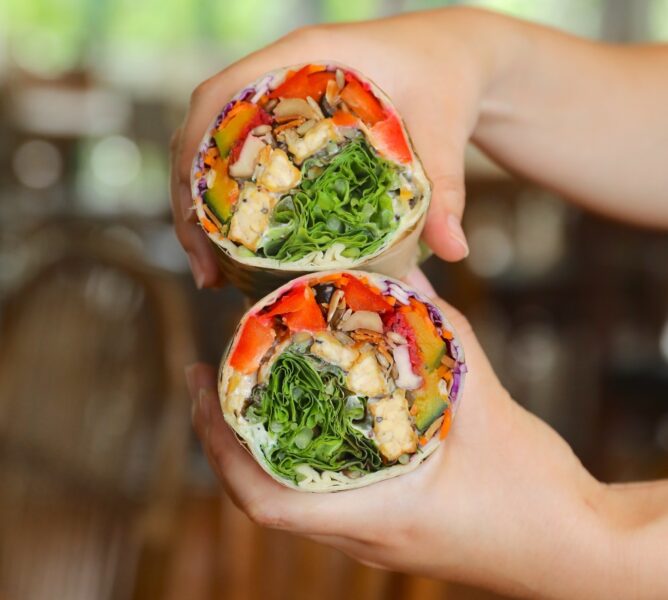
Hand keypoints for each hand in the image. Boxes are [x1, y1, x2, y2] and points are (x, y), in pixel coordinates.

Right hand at [170, 8, 500, 286]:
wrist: (454, 54)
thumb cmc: (446, 77)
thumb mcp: (444, 128)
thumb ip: (447, 187)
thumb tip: (454, 252)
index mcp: (302, 57)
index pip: (217, 98)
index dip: (192, 159)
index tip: (198, 224)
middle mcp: (277, 72)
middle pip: (201, 131)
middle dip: (190, 201)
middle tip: (206, 270)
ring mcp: (277, 95)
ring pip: (211, 146)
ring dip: (202, 206)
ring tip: (212, 270)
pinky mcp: (287, 120)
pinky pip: (239, 154)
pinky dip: (228, 198)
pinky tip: (238, 244)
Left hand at [185, 268, 625, 597]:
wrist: (576, 552)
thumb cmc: (536, 497)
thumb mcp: (489, 408)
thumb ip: (446, 340)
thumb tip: (409, 281)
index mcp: (376, 516)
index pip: (264, 501)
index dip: (219, 446)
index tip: (199, 388)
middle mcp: (363, 536)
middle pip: (262, 496)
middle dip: (223, 436)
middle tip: (211, 375)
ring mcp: (374, 537)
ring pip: (288, 496)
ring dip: (255, 446)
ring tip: (245, 389)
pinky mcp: (389, 528)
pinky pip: (322, 495)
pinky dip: (297, 455)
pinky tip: (307, 417)